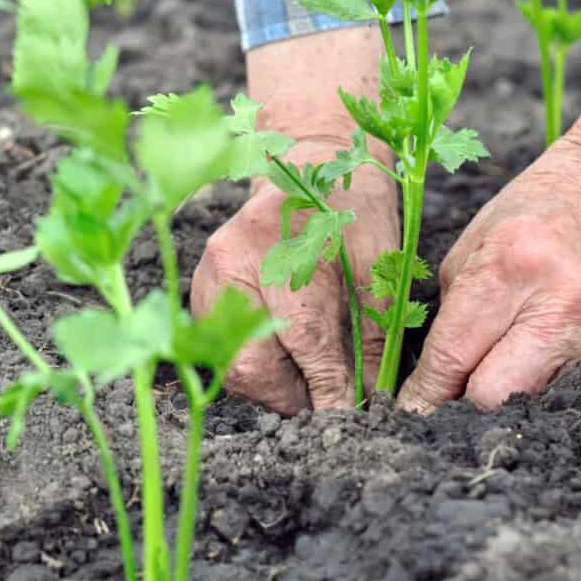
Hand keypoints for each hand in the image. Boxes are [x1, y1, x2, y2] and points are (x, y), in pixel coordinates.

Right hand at [192, 138, 399, 414]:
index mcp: (284, 244)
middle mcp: (233, 262)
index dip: (328, 388)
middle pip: (251, 361)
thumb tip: (371, 394)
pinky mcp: (203, 288)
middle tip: (325, 400)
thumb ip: (373, 328)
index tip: (348, 417)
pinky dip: (254, 360)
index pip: (305, 338)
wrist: (307, 163)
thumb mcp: (377, 258)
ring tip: (306, 377)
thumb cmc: (350, 206)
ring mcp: (210, 276)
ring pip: (231, 362)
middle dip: (291, 395)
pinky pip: (222, 345)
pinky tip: (283, 353)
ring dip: (271, 384)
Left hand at [397, 126, 580, 412]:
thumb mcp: (476, 244)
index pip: (454, 354)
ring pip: (544, 403)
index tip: (414, 412)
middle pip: (497, 395)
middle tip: (466, 385)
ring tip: (527, 352)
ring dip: (525, 389)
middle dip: (472, 396)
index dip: (427, 392)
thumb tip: (435, 383)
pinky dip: (571, 382)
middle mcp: (568, 300)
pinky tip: (571, 346)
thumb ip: (453, 313)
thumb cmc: (540, 214)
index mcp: (513, 263)